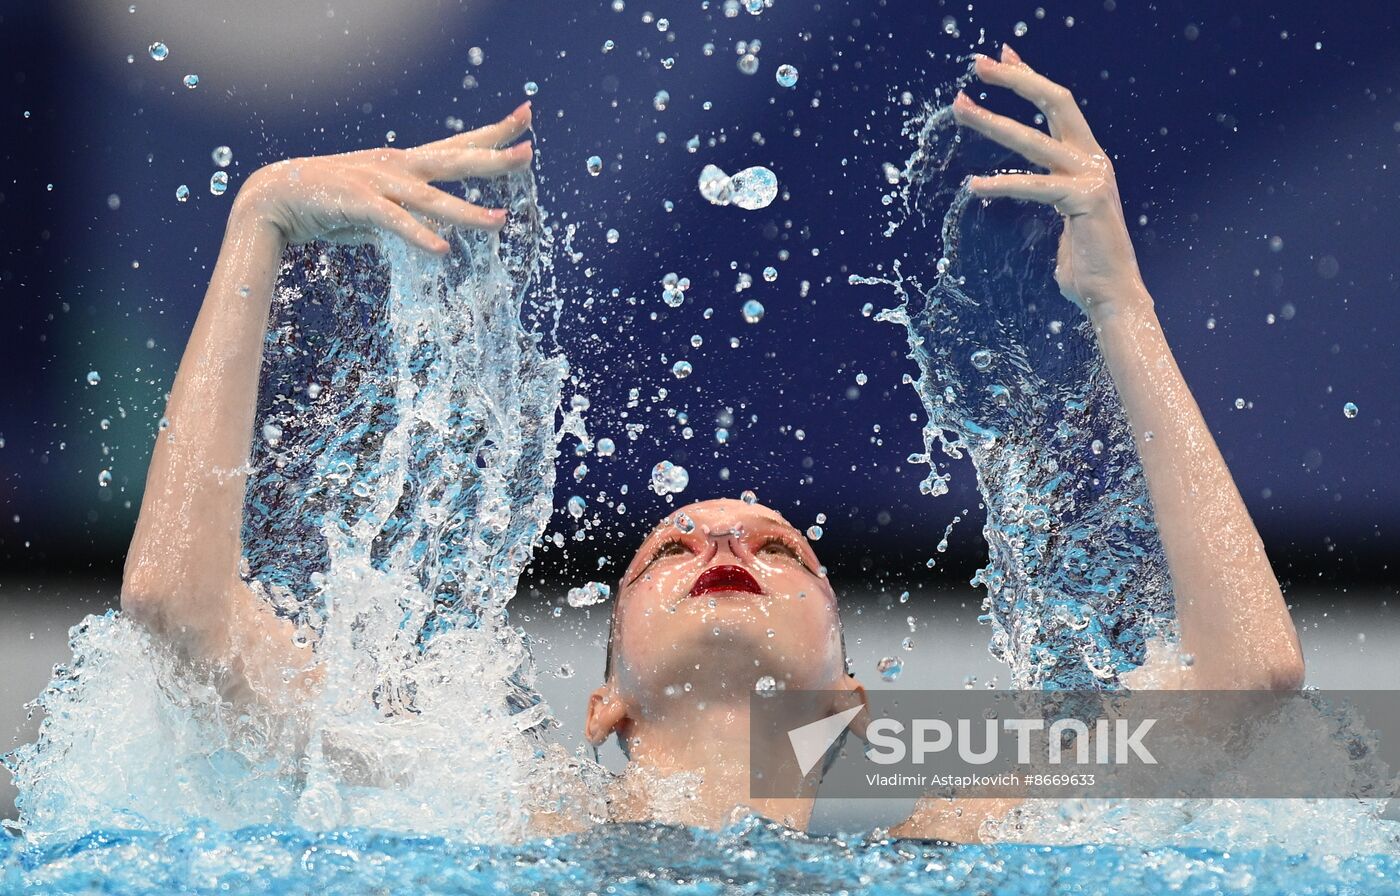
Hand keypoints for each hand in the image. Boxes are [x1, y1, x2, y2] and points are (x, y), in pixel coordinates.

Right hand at [233, 102, 534, 254]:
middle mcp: (398, 166)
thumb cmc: (331, 203)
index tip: (527, 117)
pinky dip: (419, 235)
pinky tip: (443, 249)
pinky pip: (395, 222)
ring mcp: (379, 183)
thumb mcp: (382, 207)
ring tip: (501, 222)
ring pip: (432, 198)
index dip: (494, 132)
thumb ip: (411, 214)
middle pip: (455, 159)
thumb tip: (438, 231)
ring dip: (467, 213)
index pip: (459, 143)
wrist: (274, 198)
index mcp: (406, 163)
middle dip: (494, 156)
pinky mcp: (358, 204)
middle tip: (530, 149)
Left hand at [952, 45, 1148, 320]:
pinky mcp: (1086, 200)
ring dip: (993, 121)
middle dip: (1016, 78)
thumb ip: (1049, 192)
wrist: (1112, 297)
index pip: (1057, 105)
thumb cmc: (1083, 264)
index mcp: (1087, 158)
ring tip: (959, 107)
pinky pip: (1034, 187)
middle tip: (978, 63)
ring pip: (1036, 139)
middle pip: (1056, 101)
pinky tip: (973, 186)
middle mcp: (1094, 159)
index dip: (1029, 77)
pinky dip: (1001, 184)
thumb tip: (1029, 187)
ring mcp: (1093, 177)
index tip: (1002, 55)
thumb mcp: (1062, 215)